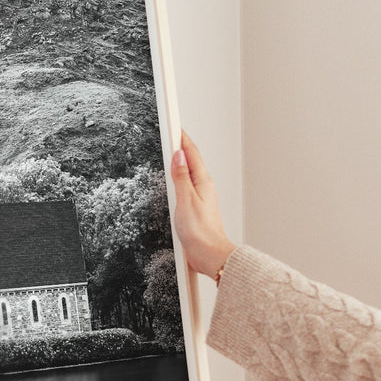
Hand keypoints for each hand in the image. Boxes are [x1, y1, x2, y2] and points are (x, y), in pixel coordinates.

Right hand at [171, 131, 236, 277]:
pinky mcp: (195, 208)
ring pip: (188, 173)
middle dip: (180, 146)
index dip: (182, 138)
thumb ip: (181, 177)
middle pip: (190, 161)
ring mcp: (200, 198)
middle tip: (171, 132)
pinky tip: (173, 181)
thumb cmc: (201, 233)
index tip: (174, 125)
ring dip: (180, 162)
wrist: (210, 255)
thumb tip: (178, 156)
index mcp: (202, 182)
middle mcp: (203, 187)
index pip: (191, 153)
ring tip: (171, 150)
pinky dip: (178, 178)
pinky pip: (186, 187)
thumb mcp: (186, 201)